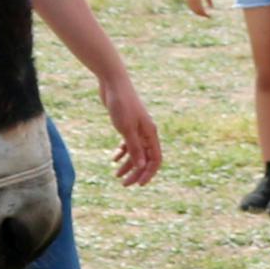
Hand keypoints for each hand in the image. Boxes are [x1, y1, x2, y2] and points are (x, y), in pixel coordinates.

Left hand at [96, 69, 162, 185]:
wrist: (113, 83)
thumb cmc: (121, 104)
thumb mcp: (126, 129)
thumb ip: (134, 147)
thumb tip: (142, 166)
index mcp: (150, 133)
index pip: (155, 159)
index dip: (149, 173)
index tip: (139, 185)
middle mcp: (147, 132)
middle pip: (145, 158)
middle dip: (136, 172)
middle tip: (124, 184)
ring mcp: (137, 129)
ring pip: (136, 152)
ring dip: (128, 165)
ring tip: (116, 175)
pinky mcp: (127, 124)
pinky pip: (128, 143)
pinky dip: (122, 152)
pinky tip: (114, 158)